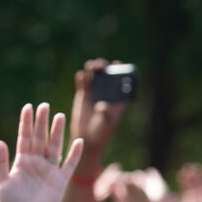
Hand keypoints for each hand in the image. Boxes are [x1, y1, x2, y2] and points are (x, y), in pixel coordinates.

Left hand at [0, 103, 84, 201]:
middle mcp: (36, 163)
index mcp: (21, 162)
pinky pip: (69, 164)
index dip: (26, 123)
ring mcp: (49, 171)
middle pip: (40, 138)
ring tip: (59, 116)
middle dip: (41, 122)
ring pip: (54, 147)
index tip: (28, 107)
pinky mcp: (60, 181)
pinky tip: (78, 142)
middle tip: (43, 106)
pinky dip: (74, 154)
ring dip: (57, 132)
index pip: (24, 138)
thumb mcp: (1, 183)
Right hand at [71, 59, 127, 181]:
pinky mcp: (83, 95)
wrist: (88, 138)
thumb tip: (101, 105)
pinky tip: (81, 76)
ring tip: (91, 66)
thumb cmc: (102, 131)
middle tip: (102, 65)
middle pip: (106, 75)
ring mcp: (94, 92)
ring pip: (94, 75)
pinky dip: (81, 78)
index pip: (120, 81)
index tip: (117, 63)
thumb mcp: (107, 122)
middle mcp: (106, 92)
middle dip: (104, 67)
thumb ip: (106, 113)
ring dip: (93, 68)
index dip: (120, 70)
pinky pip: (82, 82)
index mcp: (117, 97)